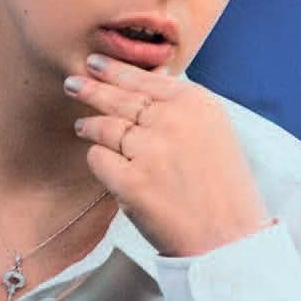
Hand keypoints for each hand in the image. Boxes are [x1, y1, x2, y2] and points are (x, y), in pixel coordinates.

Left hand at [65, 53, 272, 258]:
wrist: (229, 239)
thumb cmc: (223, 188)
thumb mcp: (215, 131)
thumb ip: (182, 105)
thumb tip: (151, 78)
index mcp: (196, 103)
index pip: (144, 78)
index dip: (114, 69)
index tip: (94, 62)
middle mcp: (173, 120)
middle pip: (118, 97)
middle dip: (90, 88)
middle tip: (72, 83)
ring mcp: (151, 150)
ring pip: (103, 126)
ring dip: (89, 126)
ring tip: (82, 126)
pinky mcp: (131, 181)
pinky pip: (98, 159)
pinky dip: (98, 160)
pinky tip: (102, 162)